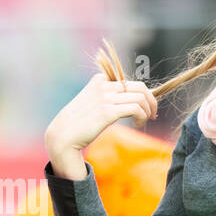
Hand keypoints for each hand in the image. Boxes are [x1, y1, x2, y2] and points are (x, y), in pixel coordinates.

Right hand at [45, 73, 159, 154]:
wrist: (63, 135)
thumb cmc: (79, 122)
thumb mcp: (93, 103)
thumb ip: (108, 97)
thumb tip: (133, 100)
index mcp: (100, 80)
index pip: (130, 82)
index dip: (143, 94)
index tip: (146, 108)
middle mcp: (104, 86)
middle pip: (140, 87)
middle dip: (151, 100)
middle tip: (152, 114)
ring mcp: (106, 98)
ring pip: (141, 97)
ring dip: (148, 110)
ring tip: (143, 121)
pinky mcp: (108, 111)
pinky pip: (136, 108)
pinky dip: (142, 116)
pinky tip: (137, 124)